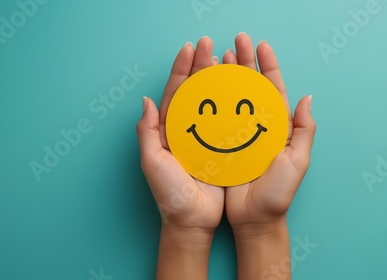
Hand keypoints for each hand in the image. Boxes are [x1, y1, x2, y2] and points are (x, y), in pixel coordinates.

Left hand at [136, 36, 222, 279]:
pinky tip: (241, 88)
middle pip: (195, 90)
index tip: (190, 48)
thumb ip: (147, 132)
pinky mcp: (222, 146)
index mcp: (168, 129)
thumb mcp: (152, 162)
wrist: (193, 220)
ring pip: (213, 101)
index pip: (175, 92)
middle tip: (210, 44)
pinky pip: (228, 120)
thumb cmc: (169, 194)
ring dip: (218, 79)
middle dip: (201, 65)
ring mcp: (206, 136)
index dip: (181, 69)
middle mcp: (187, 129)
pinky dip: (233, 102)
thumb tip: (145, 100)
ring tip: (227, 57)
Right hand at [223, 33, 316, 279]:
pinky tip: (205, 86)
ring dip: (227, 76)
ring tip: (218, 56)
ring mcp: (239, 133)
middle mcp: (257, 125)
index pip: (273, 88)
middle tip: (235, 41)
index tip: (261, 45)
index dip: (268, 65)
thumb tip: (307, 97)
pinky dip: (211, 100)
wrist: (253, 218)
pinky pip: (216, 117)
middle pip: (251, 87)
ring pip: (232, 98)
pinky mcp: (222, 143)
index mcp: (278, 126)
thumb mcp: (297, 160)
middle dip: (245, 62)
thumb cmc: (278, 192)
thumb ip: (304, 129)